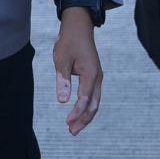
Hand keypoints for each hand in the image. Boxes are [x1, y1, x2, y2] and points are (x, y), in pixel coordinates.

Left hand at [53, 12, 102, 134]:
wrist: (79, 27)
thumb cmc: (69, 41)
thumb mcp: (61, 59)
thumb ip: (62, 80)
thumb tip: (63, 101)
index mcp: (91, 73)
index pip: (85, 99)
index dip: (76, 112)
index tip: (67, 122)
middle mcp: (98, 77)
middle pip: (94, 105)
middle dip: (83, 119)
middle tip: (71, 131)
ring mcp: (98, 77)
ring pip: (95, 102)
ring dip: (85, 116)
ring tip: (74, 128)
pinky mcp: (94, 76)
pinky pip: (93, 96)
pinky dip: (87, 107)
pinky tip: (78, 114)